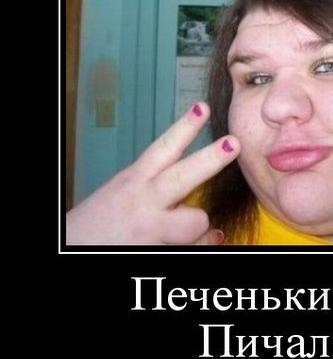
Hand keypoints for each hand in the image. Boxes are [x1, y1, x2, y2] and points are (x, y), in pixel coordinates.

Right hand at [66, 103, 239, 244]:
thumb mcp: (124, 195)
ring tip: (183, 230)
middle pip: (183, 176)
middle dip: (211, 158)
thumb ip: (157, 189)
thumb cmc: (101, 223)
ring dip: (198, 224)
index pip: (163, 148)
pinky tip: (198, 242)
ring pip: (196, 220)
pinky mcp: (155, 251)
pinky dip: (199, 245)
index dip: (185, 127)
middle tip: (234, 143)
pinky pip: (193, 247)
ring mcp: (150, 228)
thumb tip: (194, 196)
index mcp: (135, 180)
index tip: (203, 107)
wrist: (72, 250)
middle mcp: (143, 201)